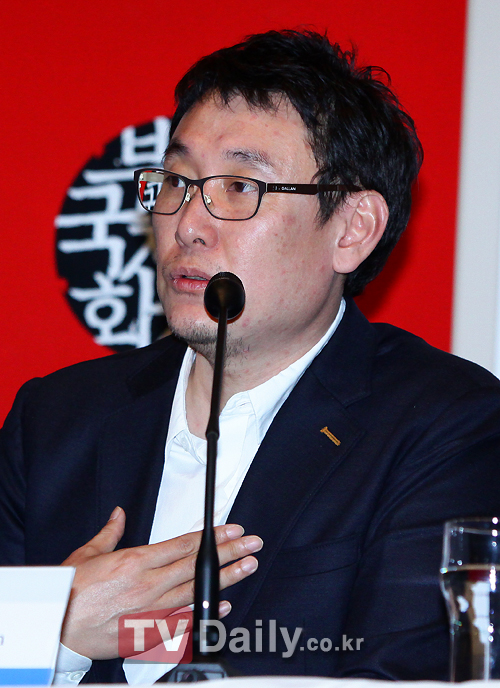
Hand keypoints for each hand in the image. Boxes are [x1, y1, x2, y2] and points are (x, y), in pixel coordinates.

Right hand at [60, 506, 261, 659]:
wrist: (55, 627)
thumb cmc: (70, 591)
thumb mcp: (88, 553)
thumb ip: (110, 533)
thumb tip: (119, 514)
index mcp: (136, 560)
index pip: (184, 544)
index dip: (212, 536)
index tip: (232, 529)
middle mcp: (148, 584)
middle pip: (197, 565)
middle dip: (229, 552)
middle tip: (252, 544)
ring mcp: (151, 610)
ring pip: (196, 591)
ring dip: (225, 579)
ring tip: (247, 568)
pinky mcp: (147, 632)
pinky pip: (183, 623)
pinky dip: (204, 614)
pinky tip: (223, 606)